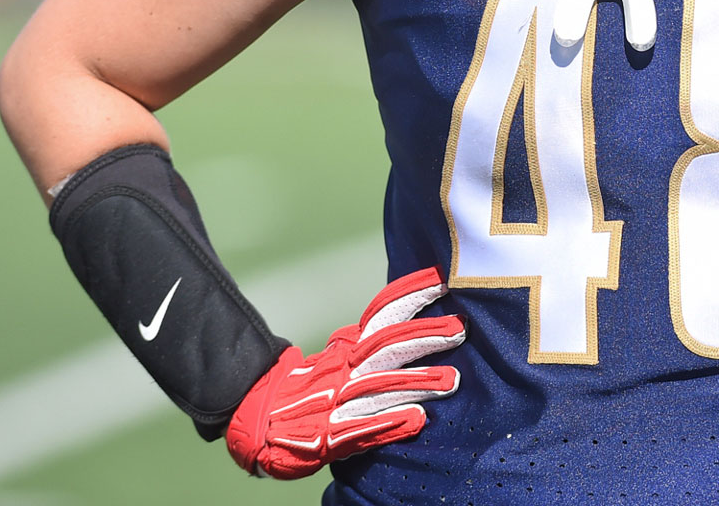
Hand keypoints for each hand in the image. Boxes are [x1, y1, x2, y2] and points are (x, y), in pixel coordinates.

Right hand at [227, 267, 463, 478]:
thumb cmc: (308, 390)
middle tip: (460, 329)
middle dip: (423, 337)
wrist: (258, 422)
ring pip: (379, 387)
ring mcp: (336, 403)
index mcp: (348, 350)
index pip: (380, 315)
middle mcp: (344, 371)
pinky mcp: (330, 436)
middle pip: (386, 347)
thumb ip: (370, 342)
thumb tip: (407, 317)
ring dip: (416, 382)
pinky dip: (389, 423)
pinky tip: (417, 420)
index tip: (441, 281)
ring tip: (452, 380)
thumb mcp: (340, 357)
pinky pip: (362, 429)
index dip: (409, 296)